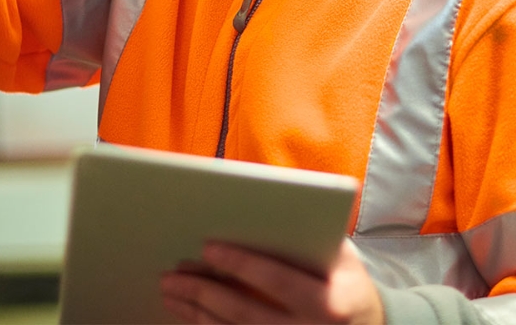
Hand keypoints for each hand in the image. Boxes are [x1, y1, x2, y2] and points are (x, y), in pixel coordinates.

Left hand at [160, 239, 384, 323]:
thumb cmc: (346, 282)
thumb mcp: (343, 256)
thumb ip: (310, 232)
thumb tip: (261, 202)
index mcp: (331, 303)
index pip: (279, 281)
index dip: (242, 264)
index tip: (207, 247)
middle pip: (247, 314)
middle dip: (204, 292)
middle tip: (172, 274)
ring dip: (196, 314)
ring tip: (169, 290)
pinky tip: (186, 315)